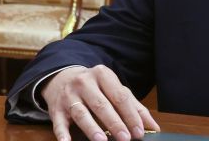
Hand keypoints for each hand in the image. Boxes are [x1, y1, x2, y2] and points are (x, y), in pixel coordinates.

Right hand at [40, 65, 159, 140]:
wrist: (62, 78)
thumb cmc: (95, 87)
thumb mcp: (113, 89)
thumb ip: (134, 106)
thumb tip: (153, 126)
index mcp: (103, 75)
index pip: (120, 96)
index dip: (130, 114)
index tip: (139, 131)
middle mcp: (85, 83)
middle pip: (101, 104)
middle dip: (115, 122)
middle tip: (125, 138)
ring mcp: (69, 96)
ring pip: (81, 113)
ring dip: (92, 128)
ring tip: (102, 140)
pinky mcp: (55, 109)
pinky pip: (59, 123)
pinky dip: (63, 134)